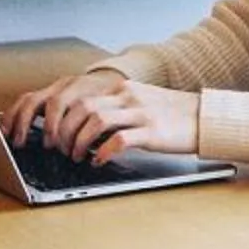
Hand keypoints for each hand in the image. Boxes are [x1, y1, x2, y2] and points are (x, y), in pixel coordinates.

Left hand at [12, 70, 199, 163]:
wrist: (203, 117)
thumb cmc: (168, 115)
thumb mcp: (137, 103)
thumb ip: (111, 108)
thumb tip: (78, 125)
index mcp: (119, 88)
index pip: (76, 96)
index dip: (54, 115)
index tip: (44, 132)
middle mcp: (126, 95)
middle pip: (81, 107)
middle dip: (61, 130)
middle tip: (56, 148)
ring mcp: (140, 112)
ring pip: (96, 121)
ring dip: (78, 141)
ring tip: (74, 156)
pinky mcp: (152, 131)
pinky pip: (120, 140)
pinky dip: (103, 152)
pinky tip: (98, 160)